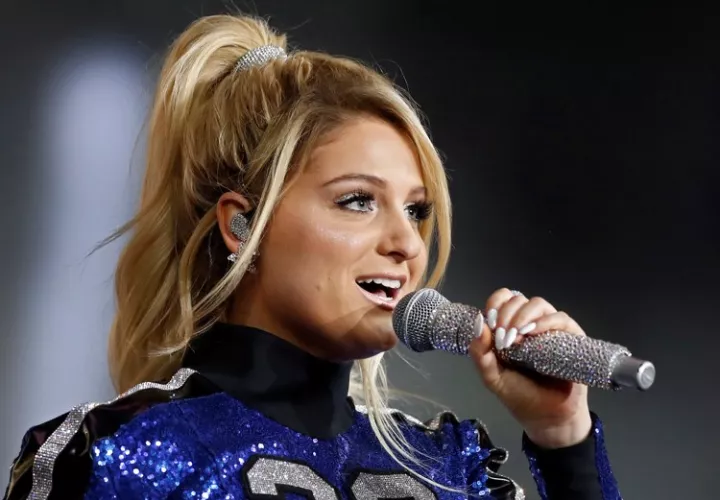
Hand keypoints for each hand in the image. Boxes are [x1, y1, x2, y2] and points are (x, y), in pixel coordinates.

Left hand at [468, 288, 591, 448]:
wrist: (548, 418)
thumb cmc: (520, 396)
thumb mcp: (492, 376)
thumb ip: (480, 352)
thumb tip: (478, 322)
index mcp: (508, 329)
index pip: (501, 301)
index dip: (496, 304)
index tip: (491, 320)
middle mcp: (529, 325)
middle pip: (518, 300)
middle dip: (507, 314)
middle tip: (503, 336)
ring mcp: (550, 329)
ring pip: (538, 304)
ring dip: (523, 315)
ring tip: (517, 335)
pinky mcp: (571, 337)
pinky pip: (561, 318)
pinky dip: (546, 321)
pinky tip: (535, 333)